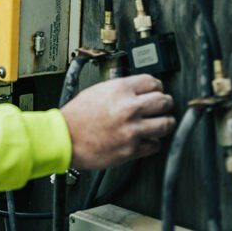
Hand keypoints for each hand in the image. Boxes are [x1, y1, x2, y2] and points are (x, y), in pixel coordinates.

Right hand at [60, 74, 174, 169]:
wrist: (65, 138)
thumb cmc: (76, 116)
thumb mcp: (98, 91)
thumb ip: (120, 90)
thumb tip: (137, 91)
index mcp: (120, 90)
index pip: (152, 82)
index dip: (157, 86)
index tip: (157, 90)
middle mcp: (129, 108)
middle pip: (164, 101)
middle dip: (165, 103)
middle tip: (164, 106)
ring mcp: (132, 130)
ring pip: (165, 124)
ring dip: (166, 123)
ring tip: (163, 123)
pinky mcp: (132, 149)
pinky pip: (155, 145)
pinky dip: (153, 142)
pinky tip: (148, 139)